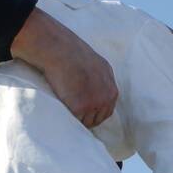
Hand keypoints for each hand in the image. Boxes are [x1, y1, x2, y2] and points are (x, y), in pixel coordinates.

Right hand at [11, 8, 117, 127]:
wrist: (60, 50)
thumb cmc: (73, 54)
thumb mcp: (99, 66)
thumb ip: (102, 81)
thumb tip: (98, 91)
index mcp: (111, 89)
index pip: (107, 110)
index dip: (94, 113)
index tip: (83, 112)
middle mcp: (106, 98)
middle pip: (98, 119)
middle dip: (86, 118)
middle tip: (71, 112)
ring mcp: (94, 104)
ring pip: (86, 122)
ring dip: (76, 118)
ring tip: (65, 106)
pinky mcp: (80, 108)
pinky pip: (74, 121)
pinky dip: (67, 117)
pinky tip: (61, 107)